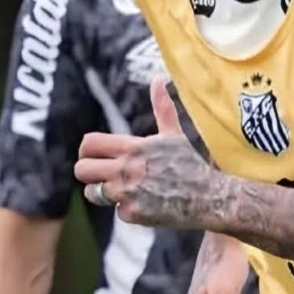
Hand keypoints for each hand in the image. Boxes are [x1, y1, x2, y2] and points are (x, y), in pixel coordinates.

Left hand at [75, 80, 220, 228]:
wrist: (211, 197)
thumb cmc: (193, 164)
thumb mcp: (174, 135)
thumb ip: (162, 108)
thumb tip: (158, 79)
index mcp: (134, 147)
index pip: (89, 143)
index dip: (86, 150)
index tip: (93, 156)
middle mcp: (127, 168)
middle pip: (81, 169)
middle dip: (89, 172)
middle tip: (102, 175)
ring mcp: (129, 193)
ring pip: (92, 193)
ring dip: (104, 193)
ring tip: (125, 191)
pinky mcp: (134, 214)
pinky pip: (117, 212)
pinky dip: (129, 210)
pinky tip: (148, 204)